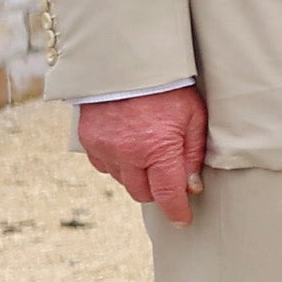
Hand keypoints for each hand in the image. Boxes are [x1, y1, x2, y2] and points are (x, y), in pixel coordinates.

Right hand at [76, 85, 206, 221]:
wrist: (126, 61)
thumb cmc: (168, 87)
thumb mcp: (193, 117)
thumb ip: (193, 154)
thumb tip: (192, 186)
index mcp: (157, 149)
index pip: (168, 195)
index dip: (177, 211)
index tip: (183, 220)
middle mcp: (127, 154)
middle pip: (142, 193)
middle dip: (158, 191)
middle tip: (169, 178)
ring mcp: (104, 148)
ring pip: (122, 181)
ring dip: (137, 176)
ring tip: (148, 153)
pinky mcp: (88, 140)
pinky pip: (104, 165)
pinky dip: (117, 163)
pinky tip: (128, 147)